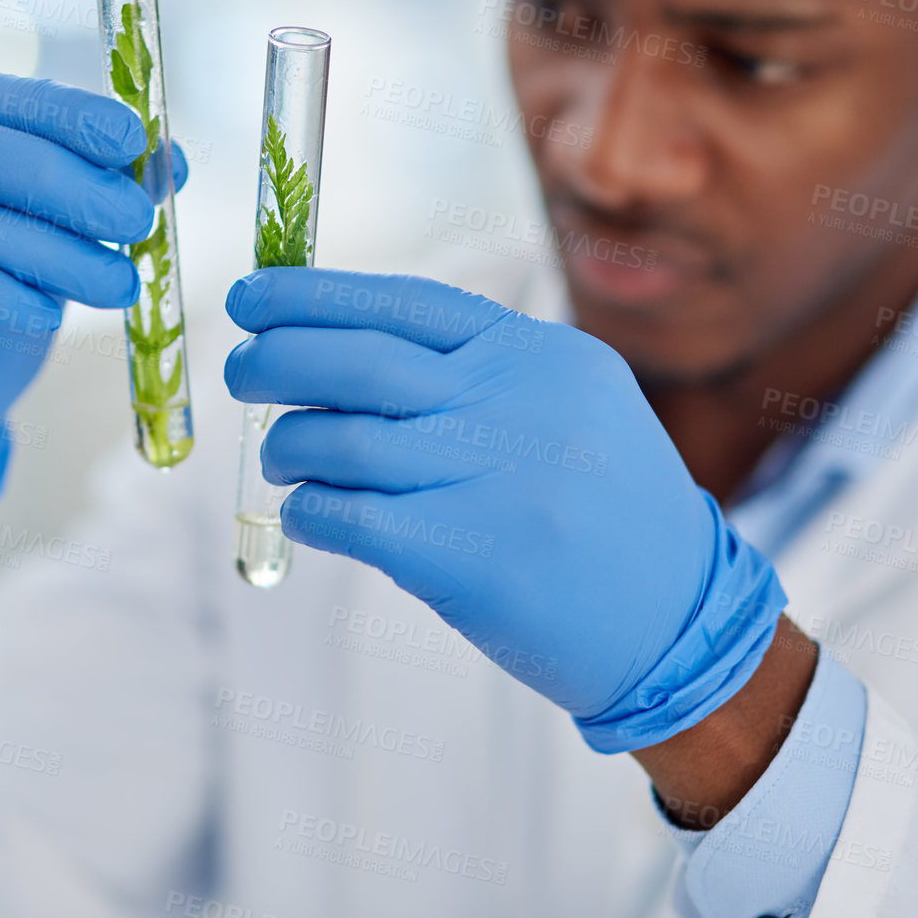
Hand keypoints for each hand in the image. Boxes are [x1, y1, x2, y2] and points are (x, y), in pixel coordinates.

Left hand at [223, 268, 786, 752]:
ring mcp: (497, 480)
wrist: (678, 621)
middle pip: (361, 362)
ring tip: (283, 457)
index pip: (407, 303)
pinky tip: (306, 513)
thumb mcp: (573, 406)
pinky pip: (349, 517)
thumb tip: (340, 348)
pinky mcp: (472, 558)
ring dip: (289, 445)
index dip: (316, 296)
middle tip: (239, 370)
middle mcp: (520, 404)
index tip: (253, 298)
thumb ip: (481, 373)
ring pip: (343, 438)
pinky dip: (309, 510)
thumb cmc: (607, 512)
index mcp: (543, 356)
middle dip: (277, 359)